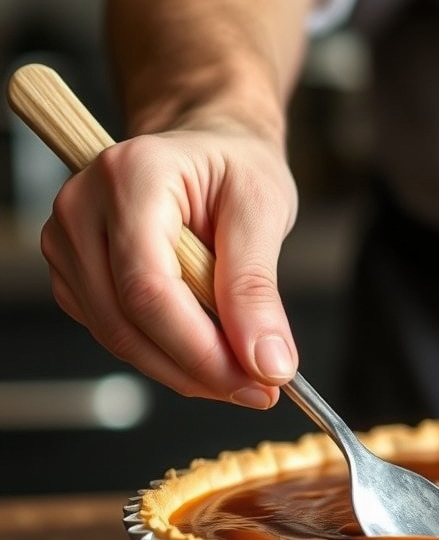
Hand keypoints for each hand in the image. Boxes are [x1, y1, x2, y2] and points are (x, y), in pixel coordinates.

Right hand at [41, 128, 299, 407]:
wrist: (210, 149)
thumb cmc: (235, 166)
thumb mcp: (263, 210)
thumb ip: (258, 288)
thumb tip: (268, 362)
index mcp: (131, 178)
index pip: (150, 289)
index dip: (203, 350)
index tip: (259, 382)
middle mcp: (83, 207)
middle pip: (128, 322)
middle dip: (199, 369)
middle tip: (261, 390)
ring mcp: (69, 242)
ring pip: (118, 337)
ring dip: (184, 370)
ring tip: (243, 374)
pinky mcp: (77, 273)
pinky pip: (116, 333)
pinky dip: (166, 356)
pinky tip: (210, 352)